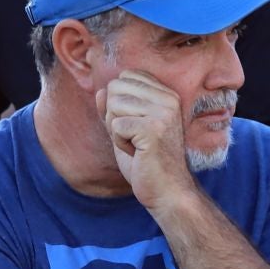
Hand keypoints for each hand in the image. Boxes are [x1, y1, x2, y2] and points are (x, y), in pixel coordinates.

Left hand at [98, 70, 196, 209]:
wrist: (168, 191)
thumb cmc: (147, 161)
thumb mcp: (127, 129)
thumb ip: (114, 108)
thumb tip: (100, 90)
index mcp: (167, 94)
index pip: (126, 77)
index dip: (120, 103)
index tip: (137, 126)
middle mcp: (168, 99)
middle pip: (115, 88)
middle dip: (115, 115)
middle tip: (135, 137)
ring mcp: (163, 113)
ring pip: (113, 105)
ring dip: (117, 130)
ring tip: (137, 145)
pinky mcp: (153, 129)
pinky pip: (116, 125)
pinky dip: (120, 143)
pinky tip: (137, 153)